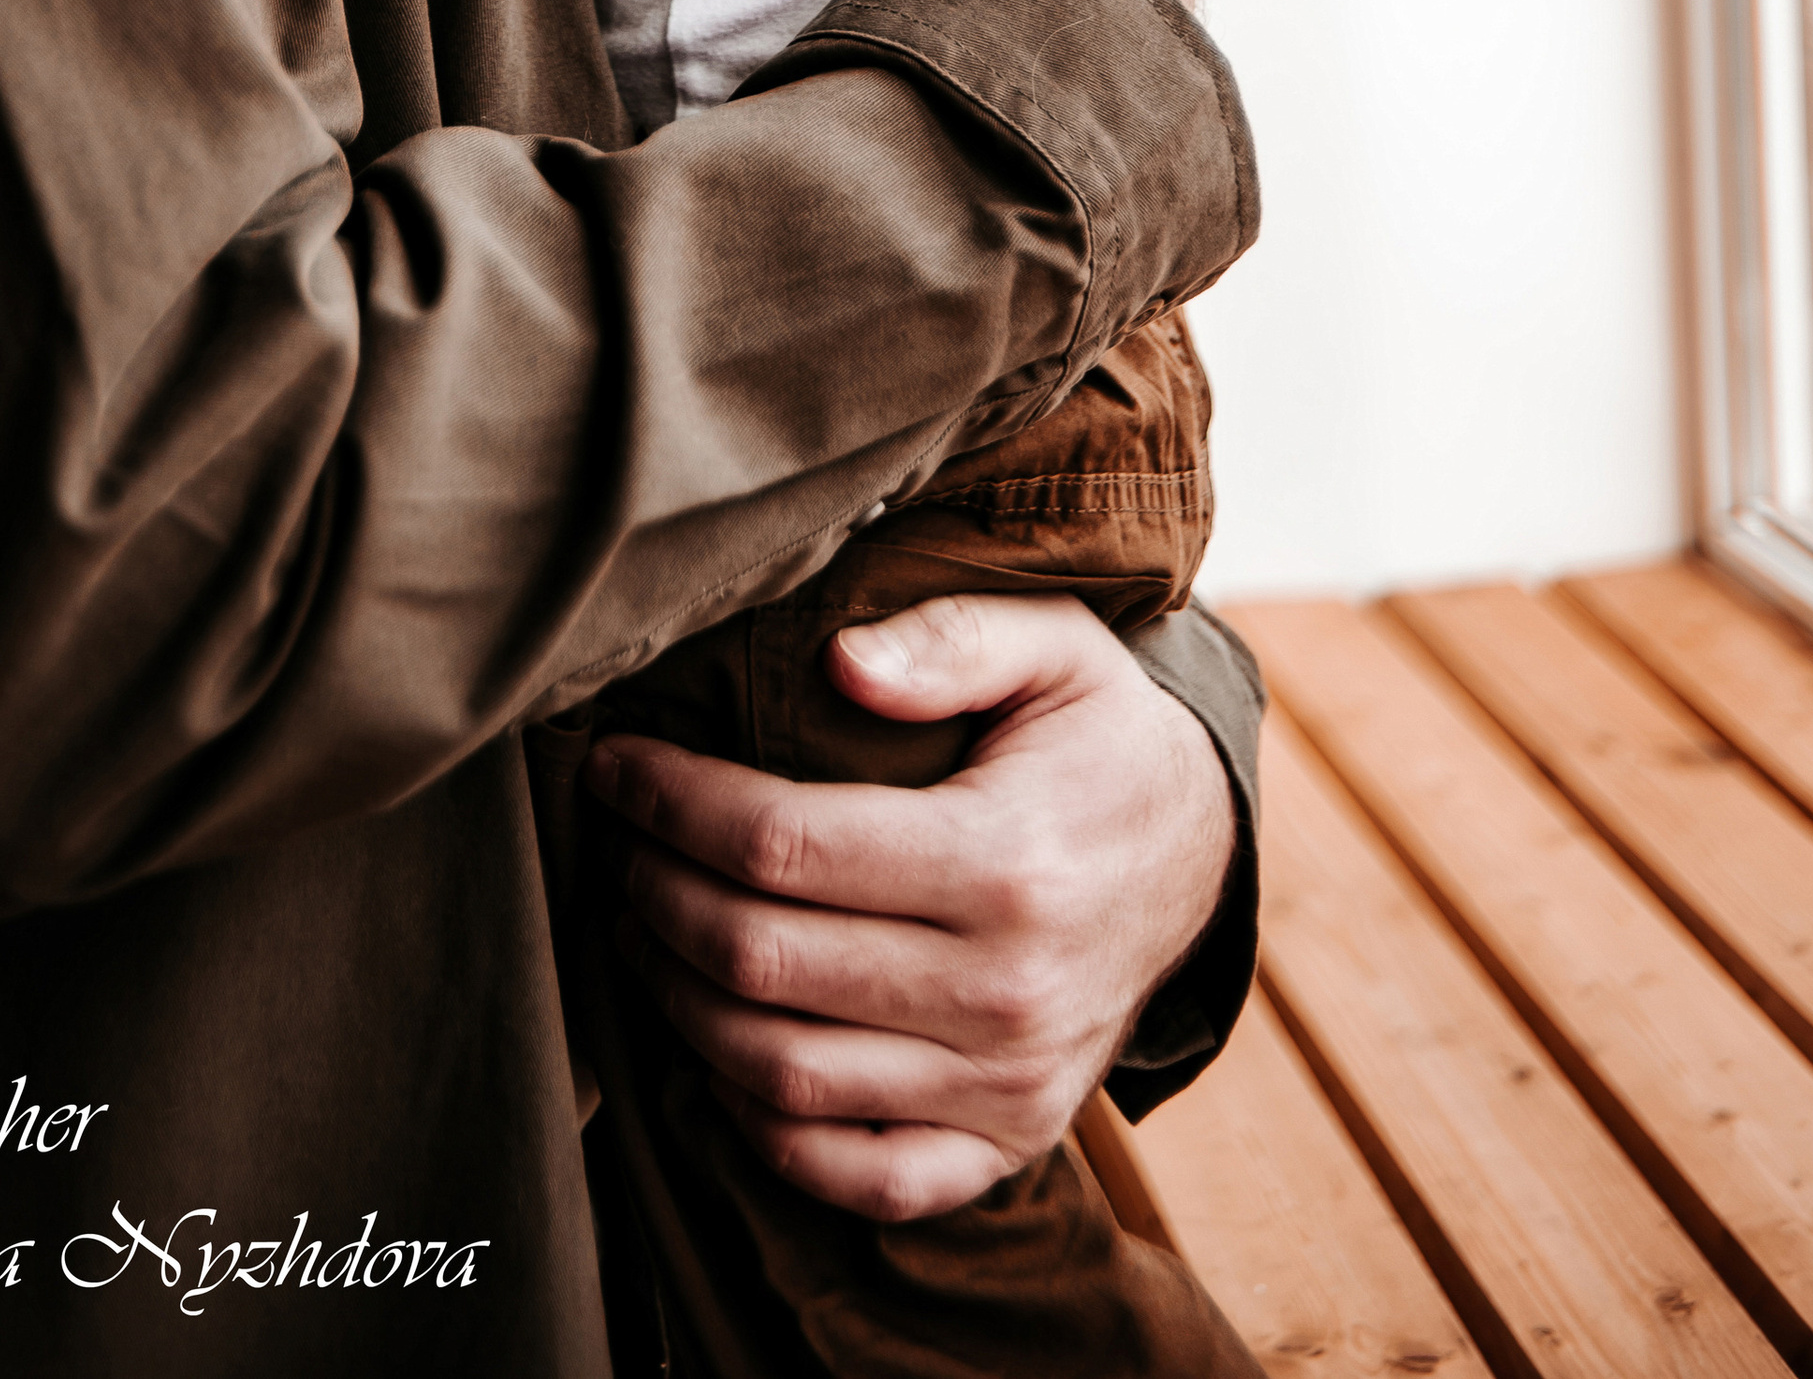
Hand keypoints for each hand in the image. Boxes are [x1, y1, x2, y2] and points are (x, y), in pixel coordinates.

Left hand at [587, 592, 1234, 1218]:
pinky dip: (766, 1130)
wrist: (1198, 856)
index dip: (673, 804)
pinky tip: (716, 1053)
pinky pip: (860, 1174)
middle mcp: (1007, 990)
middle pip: (764, 963)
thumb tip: (837, 662)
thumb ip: (948, 637)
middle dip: (655, 897)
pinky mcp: (1009, 1143)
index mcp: (1004, 860)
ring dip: (682, 1006)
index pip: (783, 845)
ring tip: (640, 929)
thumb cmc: (1095, 736)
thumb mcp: (1053, 644)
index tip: (614, 767)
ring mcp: (1008, 1084)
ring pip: (787, 1076)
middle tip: (614, 844)